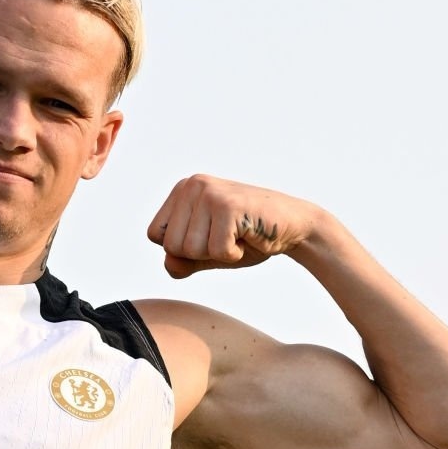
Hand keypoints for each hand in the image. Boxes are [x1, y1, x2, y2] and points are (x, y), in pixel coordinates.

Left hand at [148, 174, 320, 280]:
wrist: (292, 226)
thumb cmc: (246, 239)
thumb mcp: (205, 254)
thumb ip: (180, 262)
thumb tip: (169, 263)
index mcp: (181, 191)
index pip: (155, 236)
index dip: (183, 249)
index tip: (210, 236)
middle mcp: (192, 185)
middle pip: (171, 246)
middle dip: (201, 253)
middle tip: (227, 236)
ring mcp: (209, 193)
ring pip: (191, 250)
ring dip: (218, 254)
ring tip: (237, 235)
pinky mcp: (228, 206)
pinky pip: (217, 251)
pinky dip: (234, 255)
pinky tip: (248, 237)